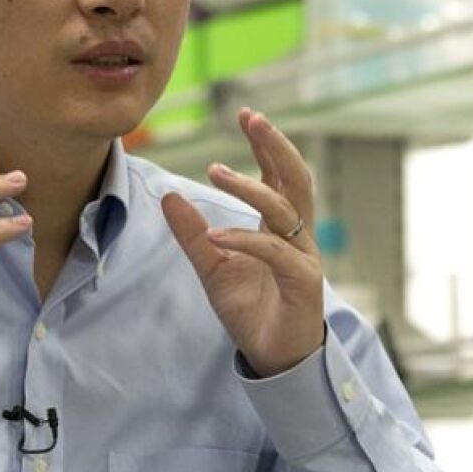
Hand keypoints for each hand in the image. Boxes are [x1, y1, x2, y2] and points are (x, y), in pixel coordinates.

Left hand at [162, 109, 323, 377]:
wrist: (273, 356)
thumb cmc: (252, 310)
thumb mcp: (212, 267)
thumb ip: (193, 234)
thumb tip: (168, 196)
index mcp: (281, 226)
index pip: (279, 175)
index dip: (267, 144)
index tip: (246, 114)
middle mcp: (298, 235)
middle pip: (296, 179)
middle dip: (275, 145)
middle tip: (252, 118)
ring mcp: (304, 257)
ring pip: (285, 209)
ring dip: (251, 187)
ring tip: (215, 170)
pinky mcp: (304, 282)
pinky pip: (274, 252)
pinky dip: (244, 239)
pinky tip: (216, 234)